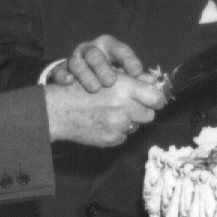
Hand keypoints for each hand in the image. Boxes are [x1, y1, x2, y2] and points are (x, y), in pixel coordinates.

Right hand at [44, 72, 166, 146]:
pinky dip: (118, 131)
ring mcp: (117, 125)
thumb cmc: (82, 88)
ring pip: (136, 126)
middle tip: (130, 106)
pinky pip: (124, 136)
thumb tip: (153, 83)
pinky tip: (104, 122)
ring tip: (112, 112)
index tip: (155, 100)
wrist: (58, 110)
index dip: (157, 99)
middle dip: (143, 111)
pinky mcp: (110, 139)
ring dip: (130, 120)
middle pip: (149, 115)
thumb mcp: (107, 76)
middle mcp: (123, 107)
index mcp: (124, 88)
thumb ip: (133, 80)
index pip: (155, 98)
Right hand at [50, 35, 144, 91]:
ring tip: (94, 89)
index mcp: (107, 46)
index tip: (136, 72)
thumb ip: (134, 75)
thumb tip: (152, 83)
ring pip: (77, 63)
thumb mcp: (118, 68)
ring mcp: (73, 60)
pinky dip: (63, 76)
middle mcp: (89, 50)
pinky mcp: (59, 71)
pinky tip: (69, 83)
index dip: (128, 59)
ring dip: (85, 75)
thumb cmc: (102, 73)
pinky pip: (58, 72)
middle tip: (111, 82)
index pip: (119, 49)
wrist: (72, 78)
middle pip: (95, 55)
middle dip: (103, 68)